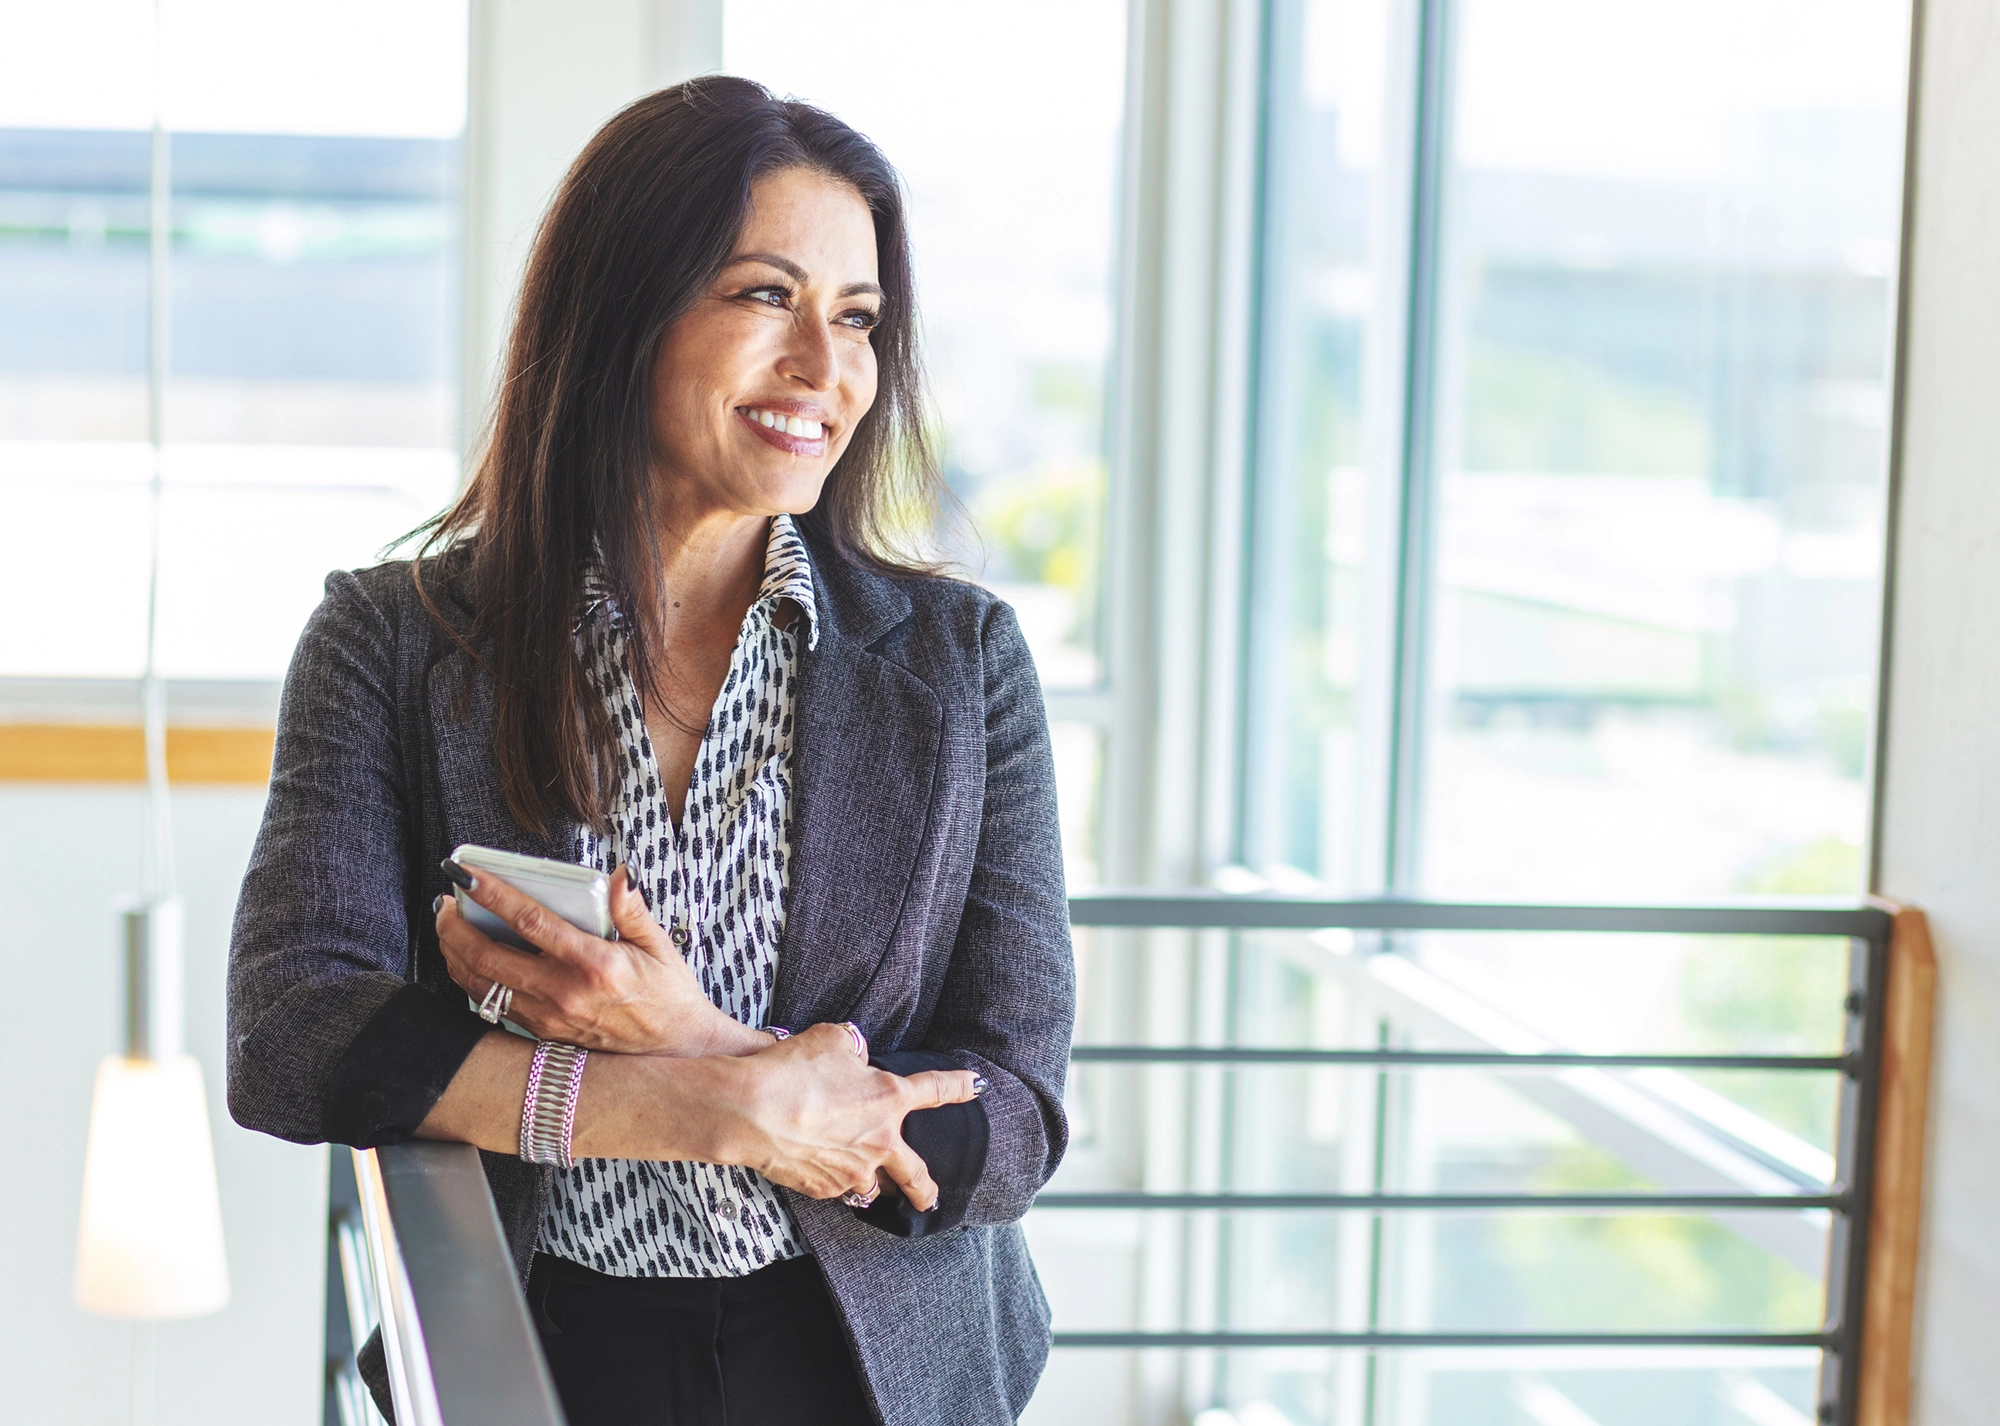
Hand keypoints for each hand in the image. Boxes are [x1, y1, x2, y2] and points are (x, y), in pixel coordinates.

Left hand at [436, 864, 767, 1056]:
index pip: (530, 921)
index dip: (492, 895)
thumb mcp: (659, 944)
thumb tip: (619, 873)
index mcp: (594, 963)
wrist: (675, 1048)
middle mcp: (565, 993)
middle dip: (455, 927)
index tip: (466, 875)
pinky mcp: (544, 1033)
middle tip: (444, 903)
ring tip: (449, 928)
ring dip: (455, 954)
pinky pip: (494, 1006)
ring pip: (482, 985)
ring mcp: (550, 1018)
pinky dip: (472, 980)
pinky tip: (468, 960)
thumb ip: (632, 908)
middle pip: (489, 957)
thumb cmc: (668, 993)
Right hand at [719, 1024, 980, 1209]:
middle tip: (931, 1198)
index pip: (936, 1090)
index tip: (977, 1086)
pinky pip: (835, 1186)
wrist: (752, 1110)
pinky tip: (816, 1166)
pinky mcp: (824, 1188)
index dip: (959, 1086)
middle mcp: (880, 1141)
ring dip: (874, 1184)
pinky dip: (832, 1178)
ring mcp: (853, 1171)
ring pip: (872, 1186)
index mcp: (889, 1099)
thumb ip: (852, 1048)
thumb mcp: (831, 1039)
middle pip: (915, 1175)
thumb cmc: (794, 1069)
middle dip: (926, 1189)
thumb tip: (855, 1058)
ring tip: (869, 1185)